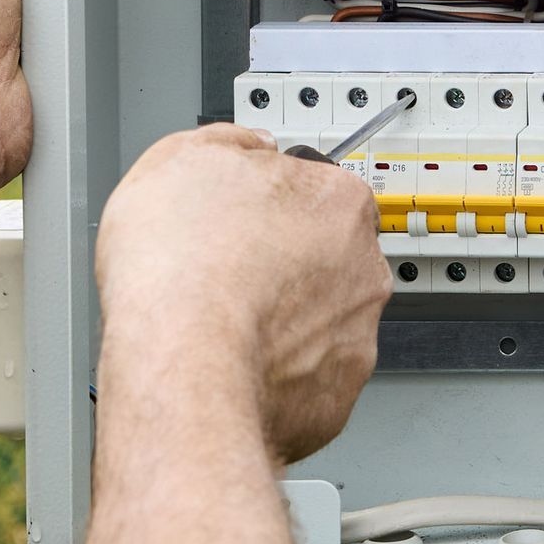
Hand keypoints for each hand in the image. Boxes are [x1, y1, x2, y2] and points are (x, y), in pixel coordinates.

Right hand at [95, 124, 390, 462]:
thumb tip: (249, 146)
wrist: (180, 364)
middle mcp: (363, 269)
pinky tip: (235, 366)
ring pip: (320, 323)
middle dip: (284, 265)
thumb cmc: (181, 267)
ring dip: (283, 323)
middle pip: (328, 258)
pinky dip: (277, 377)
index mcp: (339, 202)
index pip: (317, 190)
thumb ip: (231, 143)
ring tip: (224, 326)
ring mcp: (354, 338)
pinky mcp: (334, 401)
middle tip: (230, 274)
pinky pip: (307, 381)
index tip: (244, 218)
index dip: (271, 203)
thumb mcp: (182, 157)